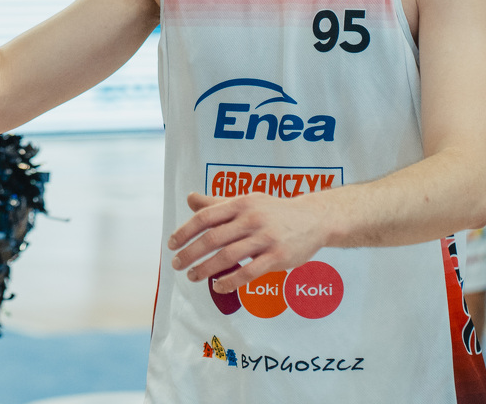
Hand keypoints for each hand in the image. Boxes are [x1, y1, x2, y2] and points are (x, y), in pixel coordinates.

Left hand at [168, 191, 328, 294]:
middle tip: (177, 264)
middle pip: (212, 238)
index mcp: (241, 203)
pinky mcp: (278, 257)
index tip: (172, 244)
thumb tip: (190, 198)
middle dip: (190, 253)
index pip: (205, 217)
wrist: (314, 218)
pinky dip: (230, 281)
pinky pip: (249, 272)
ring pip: (227, 257)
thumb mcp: (247, 201)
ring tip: (192, 276)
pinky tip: (217, 286)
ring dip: (205, 269)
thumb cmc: (274, 211)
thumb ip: (217, 203)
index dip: (185, 231)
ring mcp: (265, 238)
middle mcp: (251, 219)